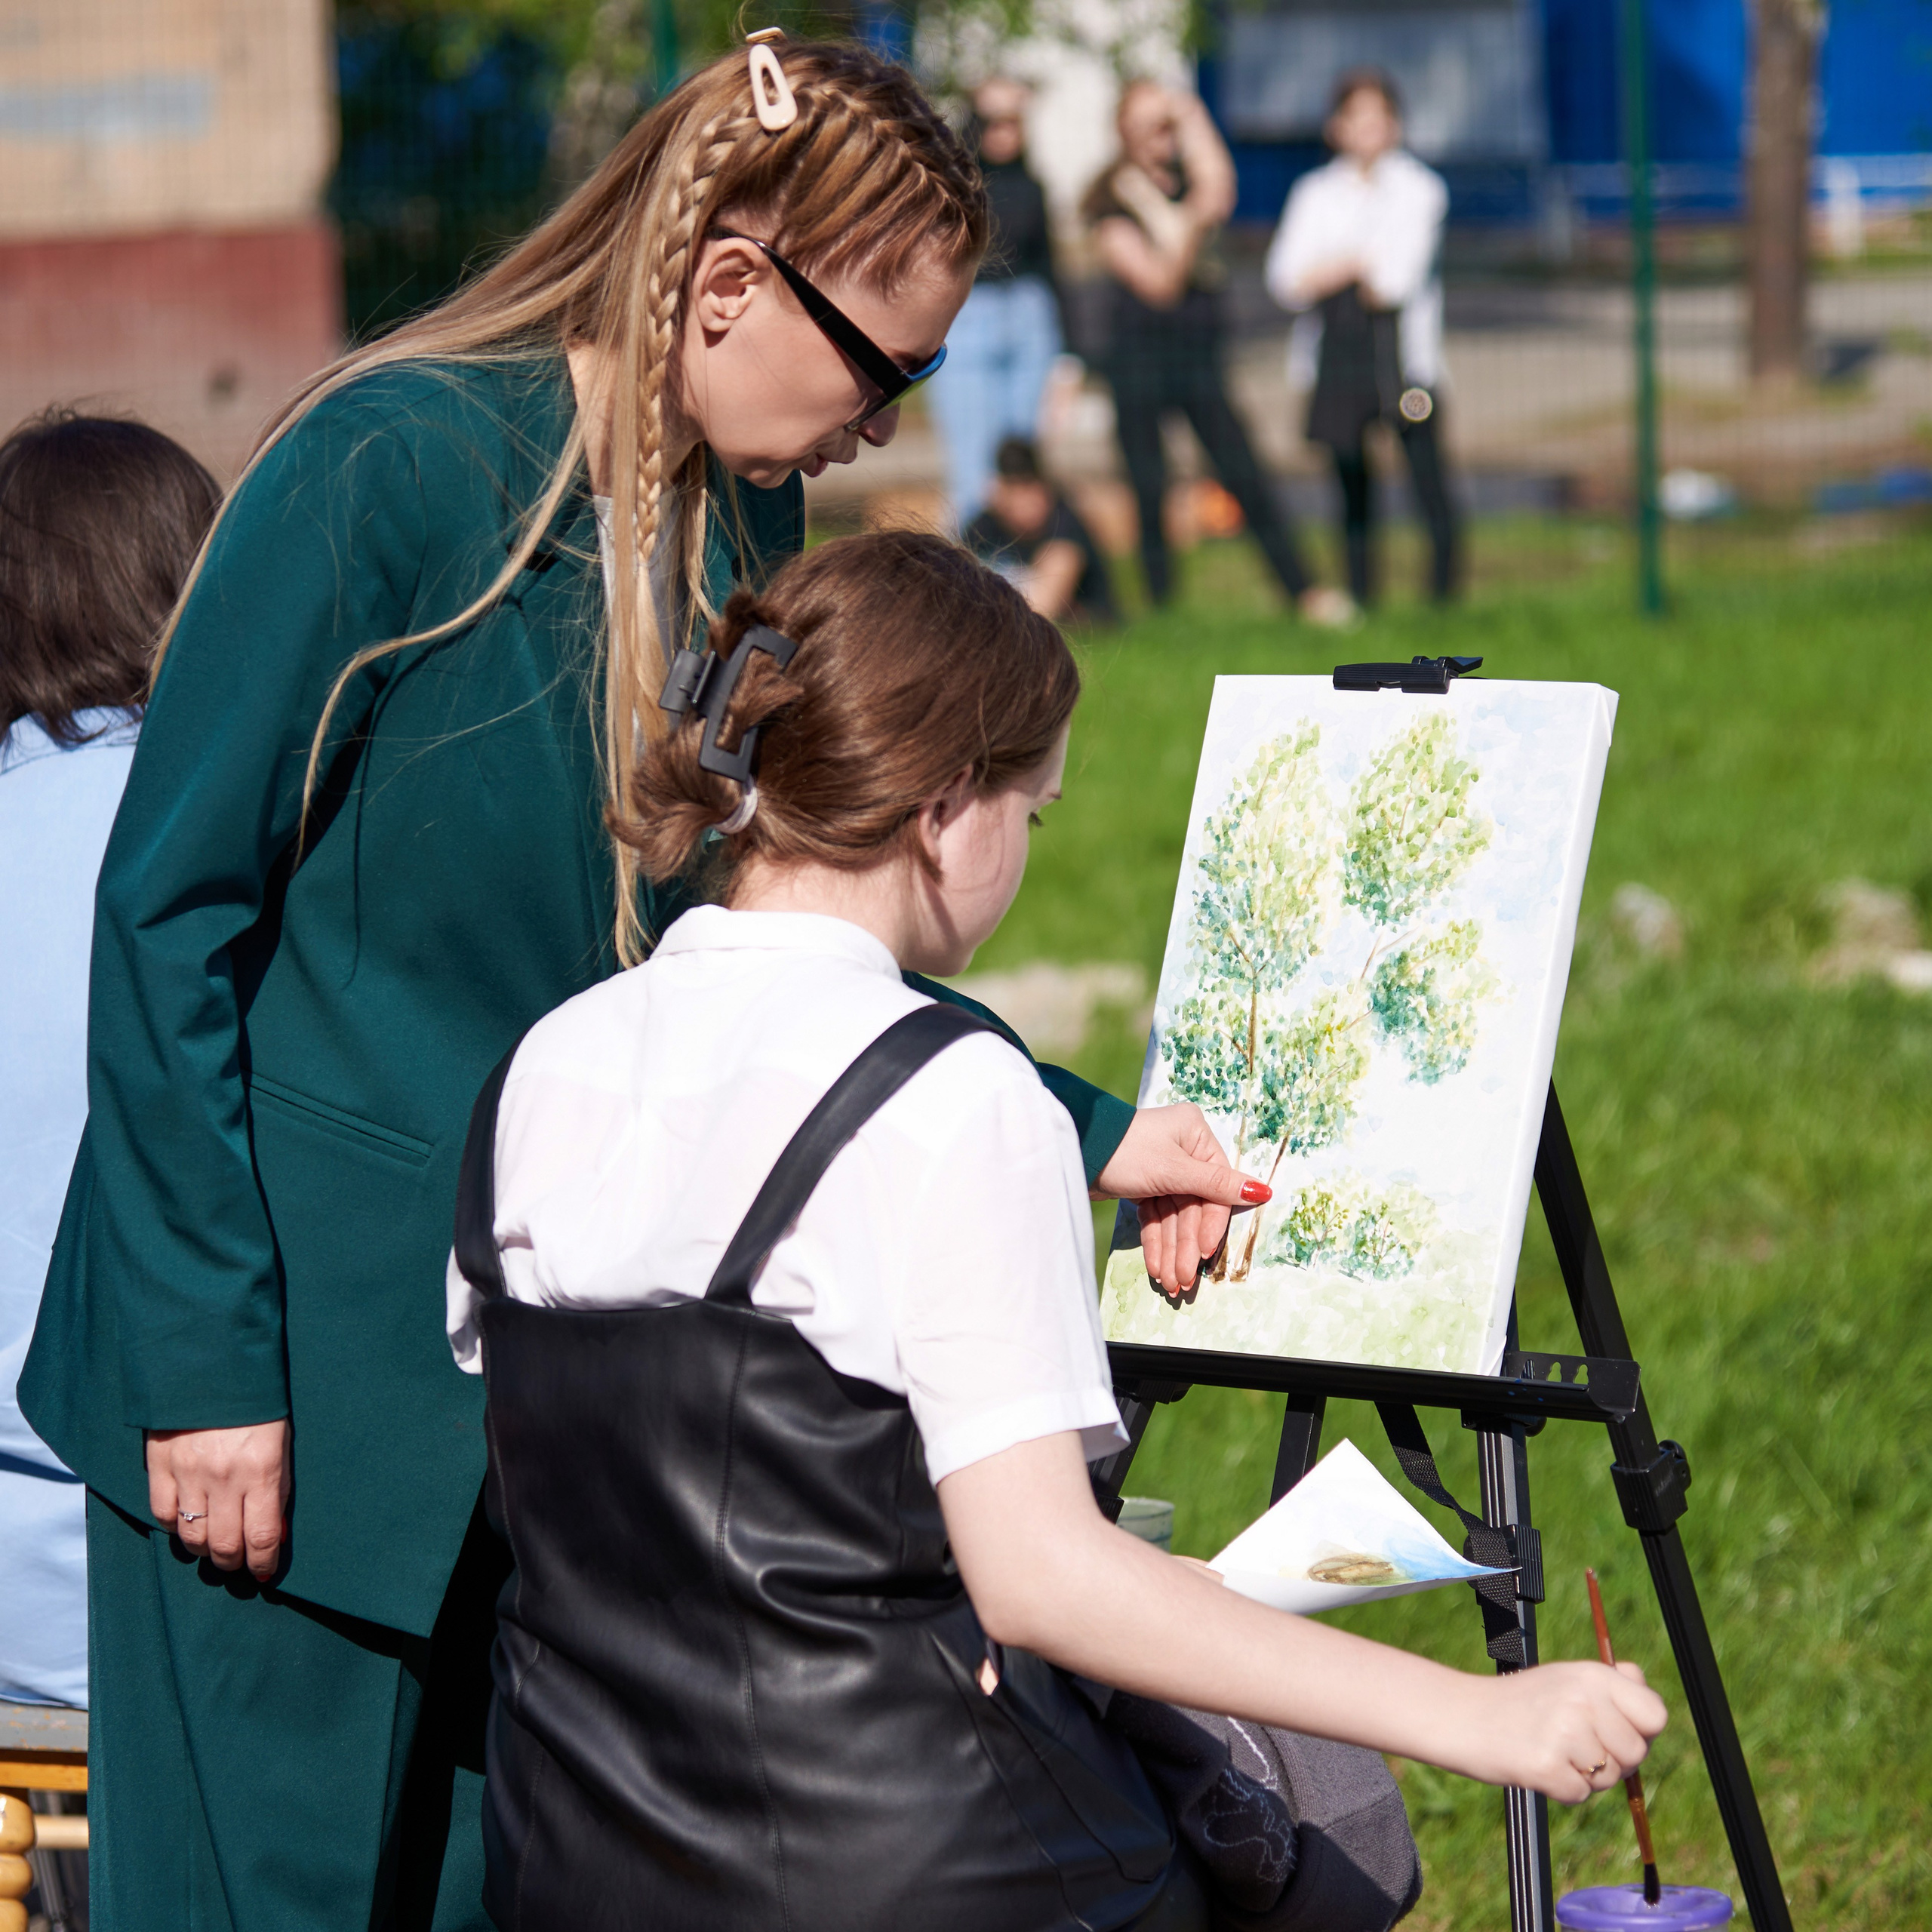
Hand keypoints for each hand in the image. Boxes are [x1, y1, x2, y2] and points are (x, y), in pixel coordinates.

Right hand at [146, 1421, 290, 1580]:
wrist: (214, 1368)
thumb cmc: (258, 1408)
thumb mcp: (282, 1445)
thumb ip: (279, 1490)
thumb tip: (274, 1536)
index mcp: (262, 1470)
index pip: (261, 1537)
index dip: (262, 1563)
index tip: (264, 1572)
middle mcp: (225, 1478)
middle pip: (225, 1545)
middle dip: (233, 1564)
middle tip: (237, 1564)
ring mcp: (189, 1473)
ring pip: (192, 1537)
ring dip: (204, 1551)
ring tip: (213, 1548)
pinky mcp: (160, 1466)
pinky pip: (163, 1514)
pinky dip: (175, 1528)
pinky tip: (186, 1523)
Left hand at [1094, 1103, 1270, 1297]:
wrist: (1074, 1150)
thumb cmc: (1126, 1150)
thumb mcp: (1174, 1170)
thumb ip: (1217, 1186)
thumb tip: (1263, 1191)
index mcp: (1195, 1135)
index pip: (1214, 1188)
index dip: (1210, 1225)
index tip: (1205, 1255)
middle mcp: (1182, 1150)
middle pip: (1192, 1207)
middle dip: (1186, 1246)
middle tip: (1183, 1281)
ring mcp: (1162, 1169)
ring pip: (1173, 1216)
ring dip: (1172, 1251)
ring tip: (1170, 1283)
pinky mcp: (1143, 1184)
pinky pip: (1156, 1216)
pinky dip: (1157, 1241)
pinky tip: (1157, 1267)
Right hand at [1465, 1660, 1666, 1803]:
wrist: (1465, 1716)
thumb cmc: (1521, 1701)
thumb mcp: (1566, 1676)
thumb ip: (1610, 1682)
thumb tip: (1641, 1683)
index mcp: (1592, 1675)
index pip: (1655, 1715)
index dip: (1643, 1731)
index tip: (1618, 1732)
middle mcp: (1583, 1699)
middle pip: (1636, 1753)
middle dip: (1614, 1760)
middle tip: (1576, 1745)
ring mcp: (1565, 1732)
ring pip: (1609, 1777)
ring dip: (1586, 1775)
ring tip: (1553, 1750)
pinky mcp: (1547, 1765)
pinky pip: (1580, 1794)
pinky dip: (1562, 1789)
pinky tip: (1540, 1765)